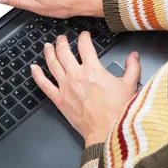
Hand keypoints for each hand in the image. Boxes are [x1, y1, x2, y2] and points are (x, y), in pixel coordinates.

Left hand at [31, 32, 140, 146]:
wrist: (107, 131)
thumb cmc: (117, 111)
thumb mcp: (130, 85)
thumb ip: (132, 67)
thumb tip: (134, 56)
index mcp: (93, 69)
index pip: (85, 46)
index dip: (84, 37)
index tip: (84, 35)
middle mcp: (76, 75)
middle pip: (64, 52)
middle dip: (62, 42)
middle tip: (62, 38)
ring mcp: (65, 87)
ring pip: (52, 64)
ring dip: (49, 52)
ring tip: (48, 46)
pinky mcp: (59, 99)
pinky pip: (44, 84)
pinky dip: (37, 74)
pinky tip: (34, 68)